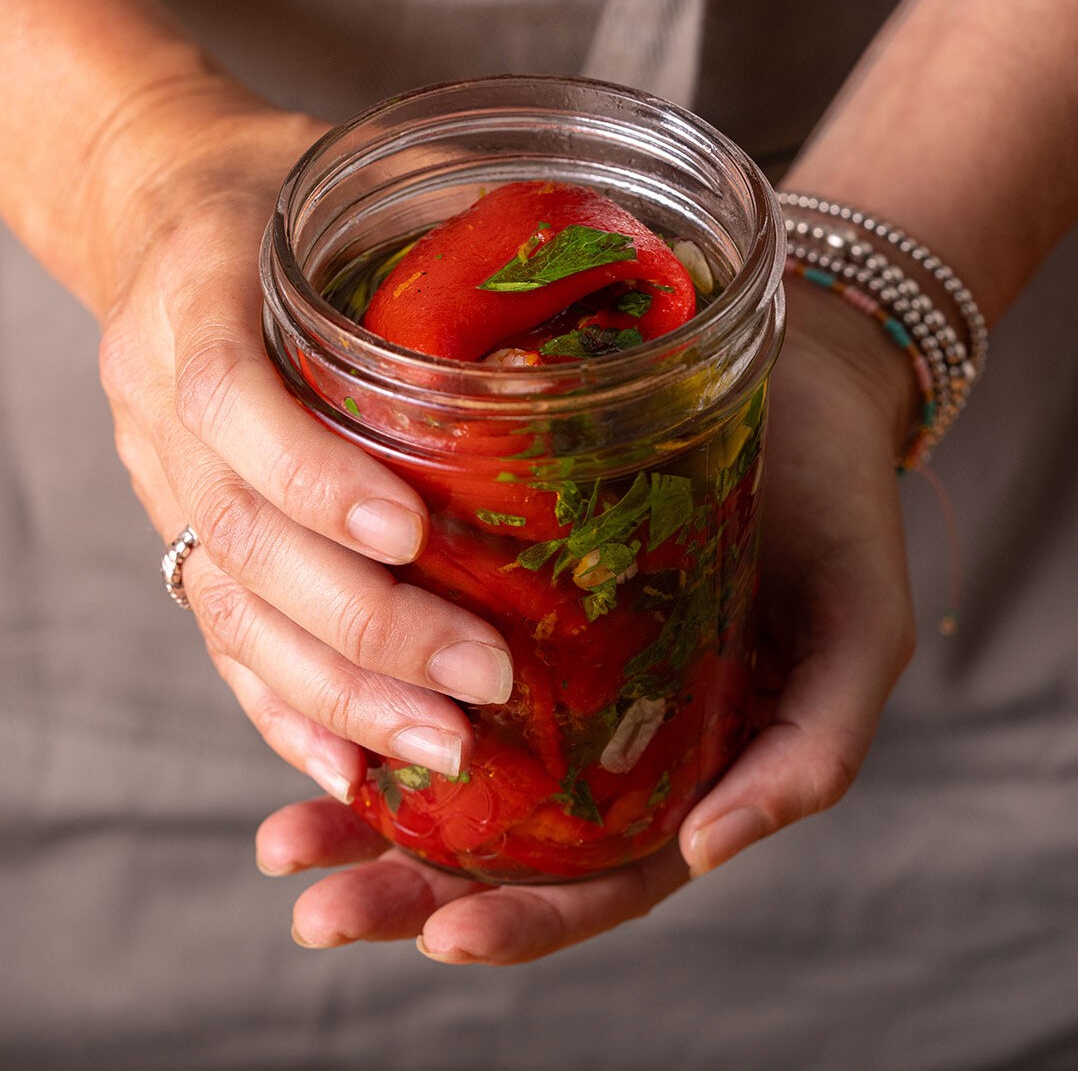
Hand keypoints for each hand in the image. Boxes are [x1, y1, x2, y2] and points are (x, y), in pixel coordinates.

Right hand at [97, 85, 514, 802]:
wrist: (159, 210)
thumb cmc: (272, 189)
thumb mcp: (343, 173)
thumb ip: (449, 218)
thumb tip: (612, 257)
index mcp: (194, 294)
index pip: (229, 398)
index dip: (312, 474)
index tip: (410, 532)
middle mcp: (156, 405)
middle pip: (237, 538)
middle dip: (361, 621)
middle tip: (479, 678)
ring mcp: (158, 477)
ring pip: (228, 609)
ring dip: (336, 691)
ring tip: (442, 748)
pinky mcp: (179, 529)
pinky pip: (219, 635)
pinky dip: (284, 707)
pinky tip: (350, 765)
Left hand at [253, 279, 917, 961]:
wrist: (801, 378)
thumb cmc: (841, 511)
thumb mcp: (858, 635)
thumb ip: (812, 750)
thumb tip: (708, 852)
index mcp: (681, 764)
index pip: (598, 877)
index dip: (525, 918)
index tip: (444, 933)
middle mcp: (600, 726)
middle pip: (497, 839)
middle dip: (404, 886)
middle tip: (316, 908)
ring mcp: (546, 653)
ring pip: (442, 755)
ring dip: (358, 803)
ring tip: (279, 844)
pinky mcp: (500, 572)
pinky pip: (422, 639)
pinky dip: (364, 676)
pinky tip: (306, 690)